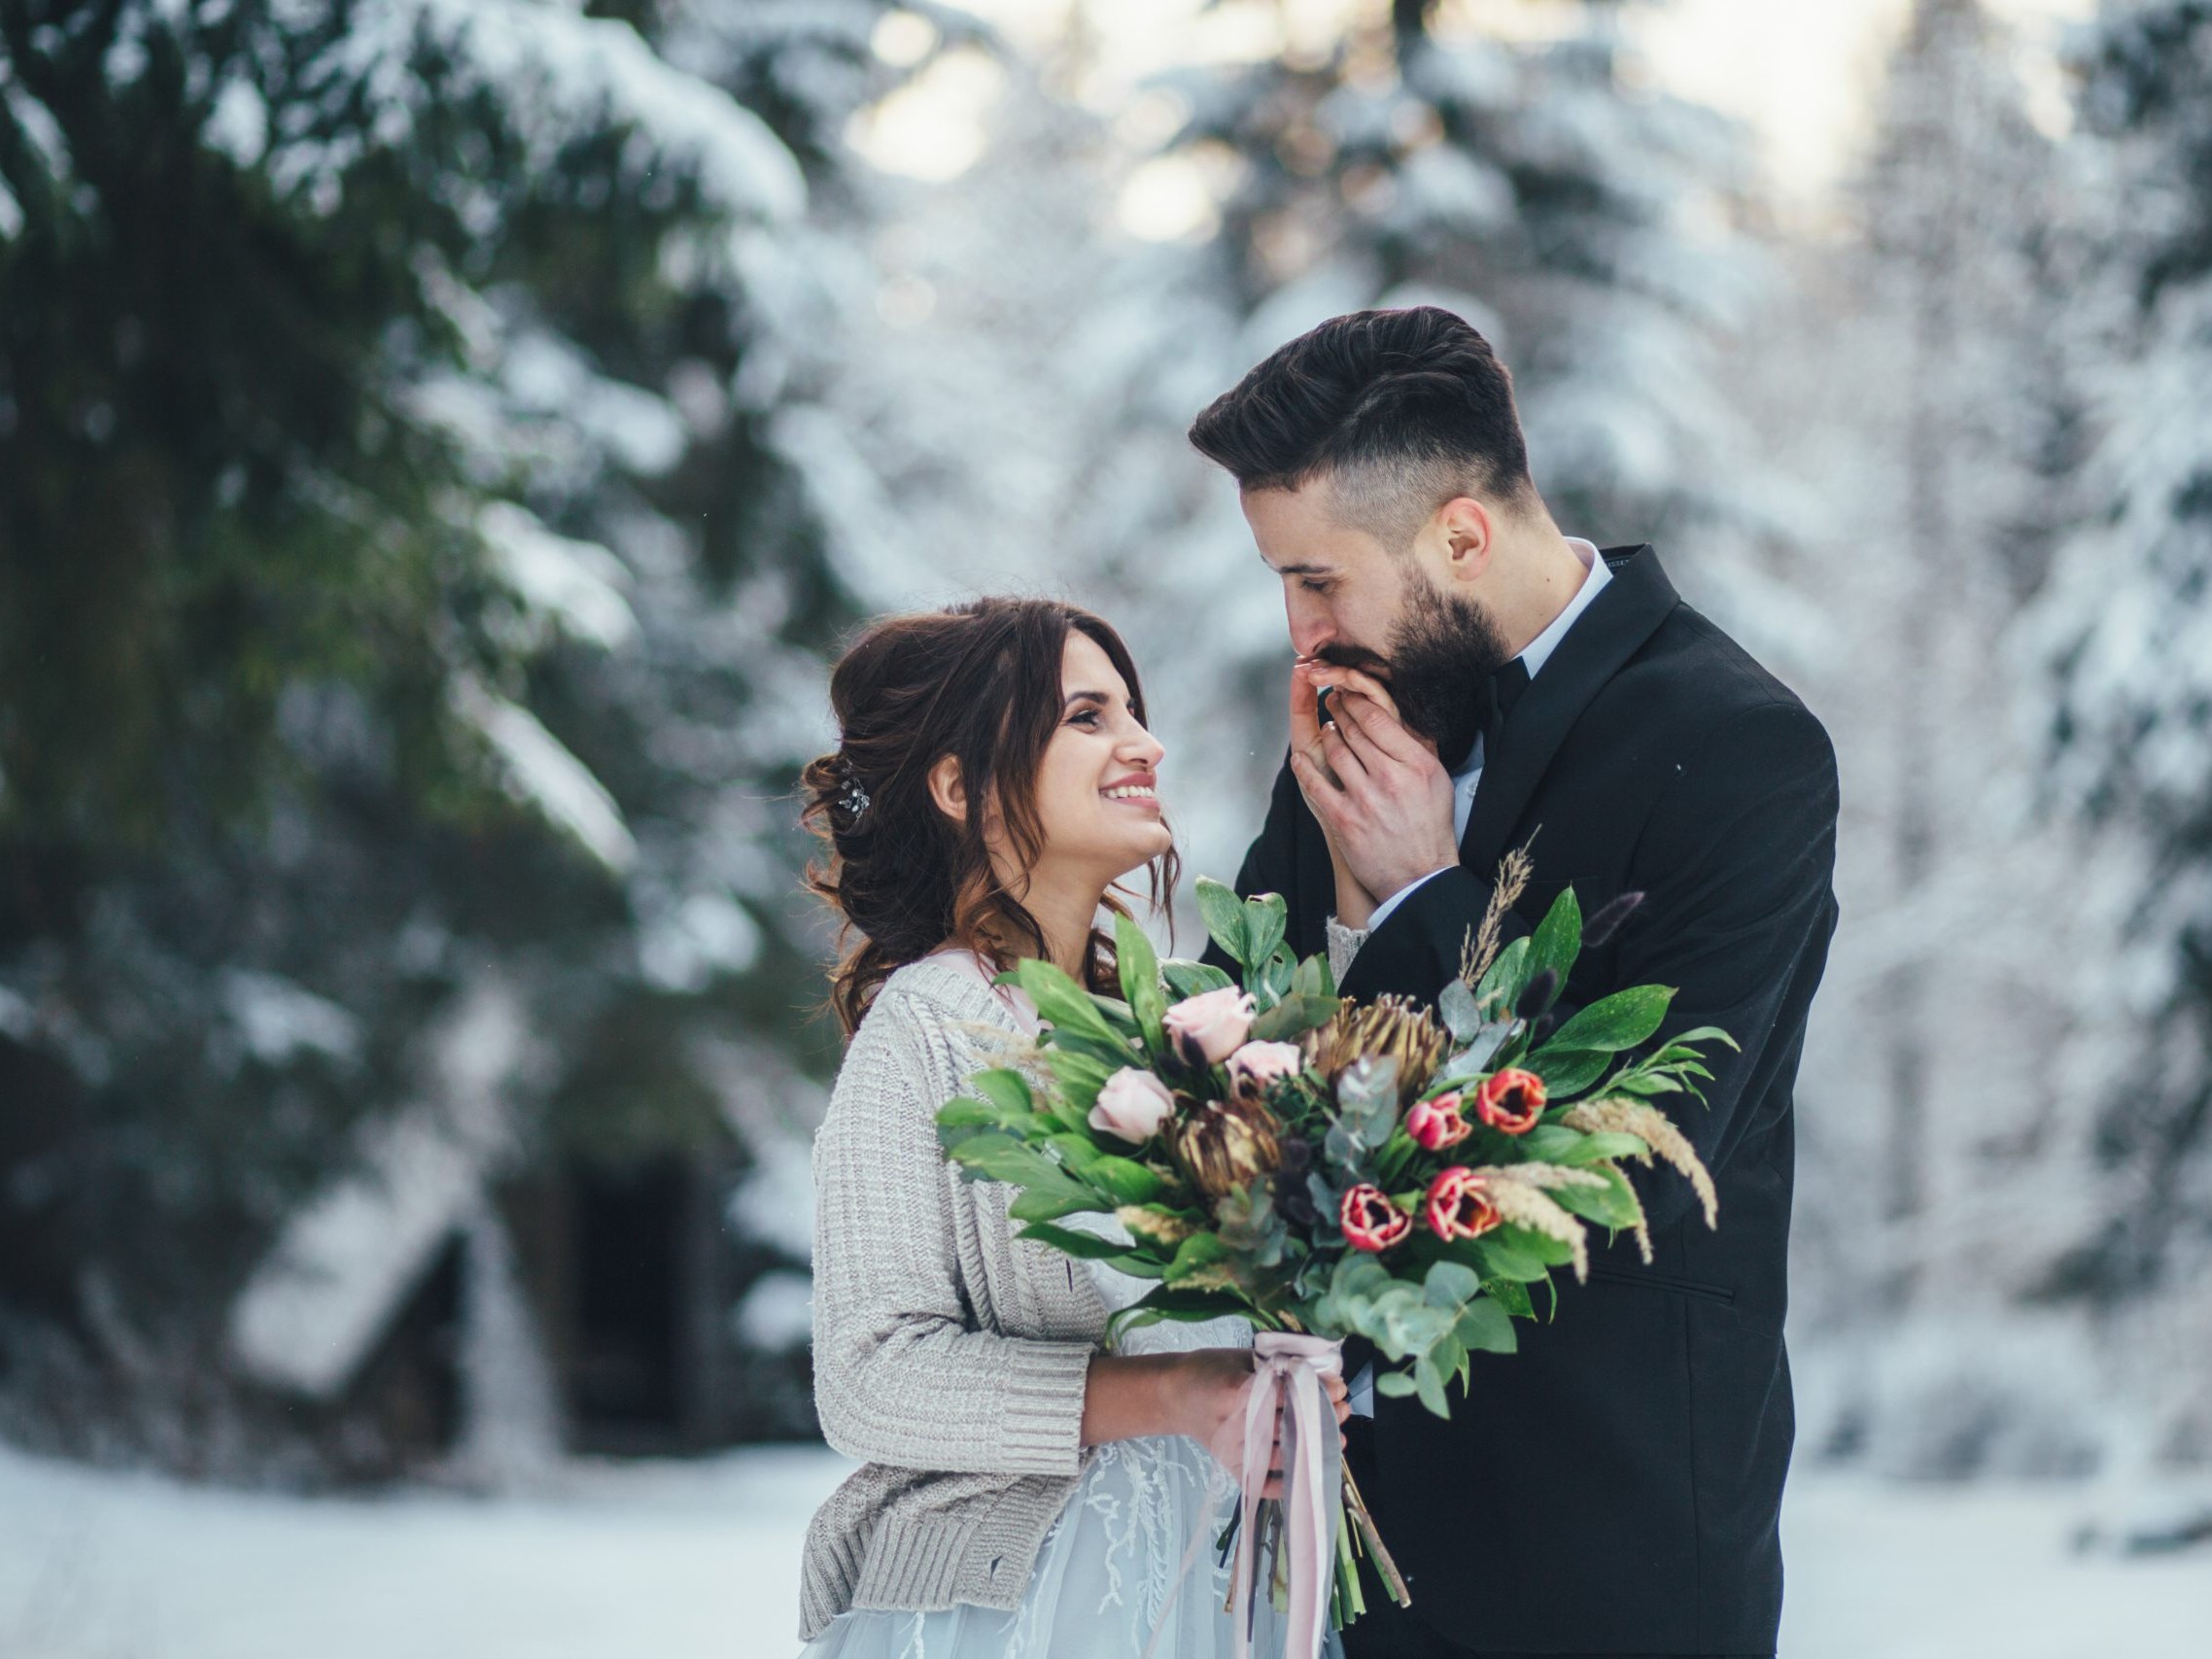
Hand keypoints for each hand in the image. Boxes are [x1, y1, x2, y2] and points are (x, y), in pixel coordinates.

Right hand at [1141, 1349, 1349, 1496]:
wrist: (1174, 1395)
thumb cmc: (1209, 1369)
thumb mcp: (1241, 1356)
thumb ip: (1278, 1364)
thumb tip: (1322, 1371)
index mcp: (1237, 1392)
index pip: (1287, 1394)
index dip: (1317, 1391)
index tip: (1339, 1387)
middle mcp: (1236, 1426)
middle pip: (1290, 1426)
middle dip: (1323, 1418)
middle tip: (1343, 1410)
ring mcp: (1235, 1452)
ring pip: (1285, 1457)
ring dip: (1315, 1449)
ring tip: (1337, 1437)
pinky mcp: (1233, 1469)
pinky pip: (1266, 1484)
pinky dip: (1290, 1482)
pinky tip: (1311, 1468)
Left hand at [1289, 660, 1456, 908]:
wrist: (1420, 876)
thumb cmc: (1431, 827)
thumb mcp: (1438, 780)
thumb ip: (1419, 746)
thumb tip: (1401, 713)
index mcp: (1416, 764)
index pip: (1378, 718)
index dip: (1357, 702)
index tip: (1349, 694)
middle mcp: (1391, 778)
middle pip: (1354, 731)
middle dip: (1338, 712)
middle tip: (1332, 702)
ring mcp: (1365, 799)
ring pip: (1334, 751)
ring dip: (1326, 736)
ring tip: (1326, 729)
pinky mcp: (1344, 820)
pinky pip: (1314, 783)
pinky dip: (1304, 766)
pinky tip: (1300, 757)